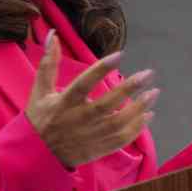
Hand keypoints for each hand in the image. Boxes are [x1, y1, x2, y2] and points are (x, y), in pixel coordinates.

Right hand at [26, 31, 159, 167]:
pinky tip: (148, 114)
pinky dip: (137, 128)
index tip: (120, 54)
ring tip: (153, 93)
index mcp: (64, 103)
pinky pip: (121, 139)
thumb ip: (48, 63)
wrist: (38, 155)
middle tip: (148, 74)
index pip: (84, 84)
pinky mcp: (98, 149)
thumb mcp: (40, 90)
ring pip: (118, 123)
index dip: (101, 69)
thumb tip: (52, 35)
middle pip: (107, 104)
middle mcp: (78, 120)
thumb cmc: (40, 118)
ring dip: (139, 108)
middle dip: (129, 89)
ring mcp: (90, 136)